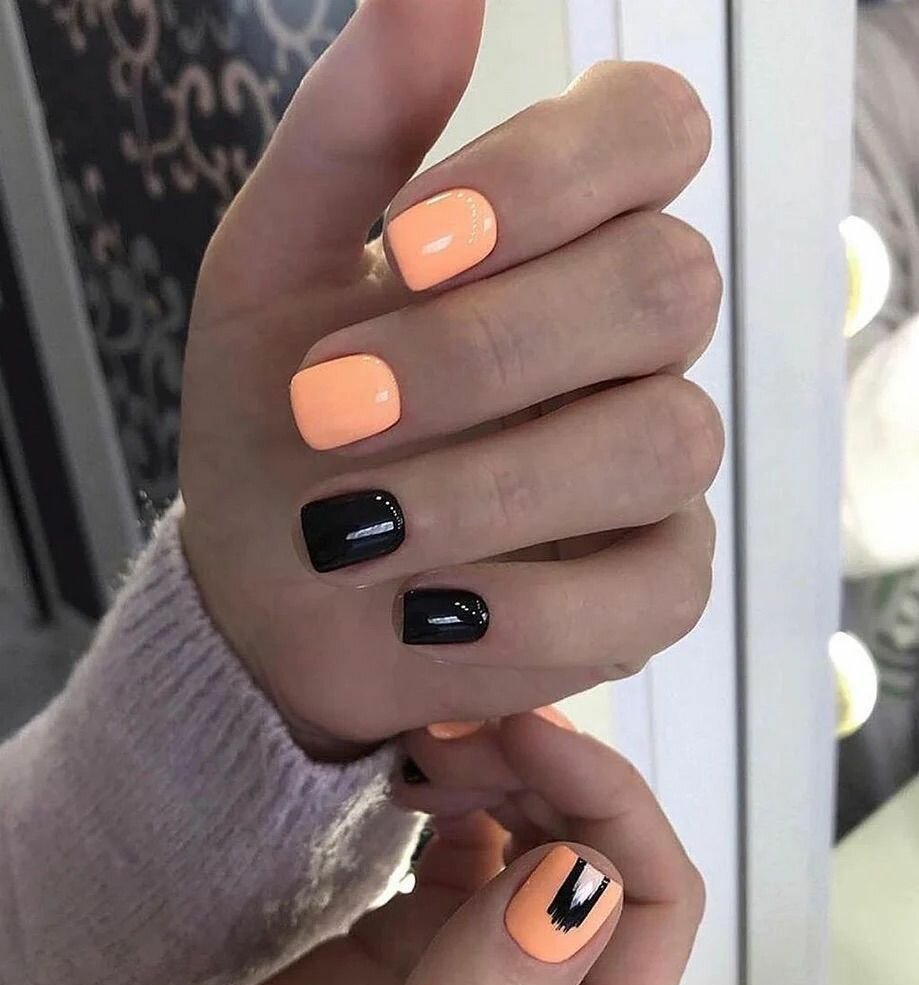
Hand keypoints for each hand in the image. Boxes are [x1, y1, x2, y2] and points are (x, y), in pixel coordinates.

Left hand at [179, 0, 722, 756]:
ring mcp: (654, 461)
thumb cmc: (279, 423)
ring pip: (663, 438)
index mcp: (557, 234)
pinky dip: (531, 609)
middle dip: (487, 352)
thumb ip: (355, 129)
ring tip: (350, 530)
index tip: (408, 246)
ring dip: (490, 485)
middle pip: (668, 286)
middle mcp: (630, 340)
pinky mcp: (654, 583)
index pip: (652, 132)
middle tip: (334, 408)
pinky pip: (659, 587)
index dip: (552, 176)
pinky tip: (427, 612)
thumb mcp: (277, 268)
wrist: (273, 585)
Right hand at [213, 713, 703, 984]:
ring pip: (537, 822)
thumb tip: (579, 881)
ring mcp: (485, 947)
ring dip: (498, 765)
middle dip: (541, 764)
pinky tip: (412, 774)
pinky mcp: (424, 922)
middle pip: (595, 836)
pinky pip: (468, 831)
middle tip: (455, 728)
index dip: (611, 797)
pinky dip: (452, 787)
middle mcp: (545, 982)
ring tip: (428, 745)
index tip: (530, 732)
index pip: (655, 897)